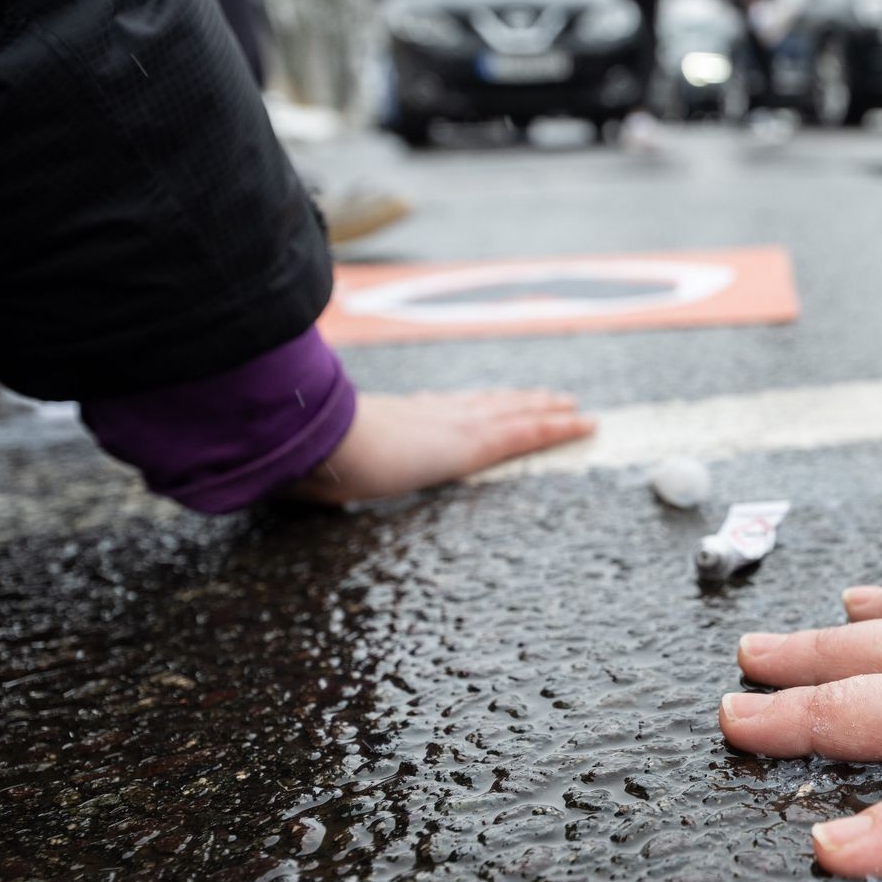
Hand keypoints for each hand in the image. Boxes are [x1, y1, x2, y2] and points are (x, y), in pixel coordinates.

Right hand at [285, 389, 593, 504]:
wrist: (317, 441)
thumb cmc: (306, 457)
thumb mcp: (313, 464)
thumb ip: (318, 472)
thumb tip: (298, 484)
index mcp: (394, 419)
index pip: (440, 409)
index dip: (468, 405)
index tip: (483, 401)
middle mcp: (430, 414)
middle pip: (485, 403)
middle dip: (515, 401)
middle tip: (545, 397)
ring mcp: (455, 425)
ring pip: (514, 413)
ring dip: (544, 409)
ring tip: (571, 408)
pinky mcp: (474, 442)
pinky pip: (526, 432)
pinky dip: (557, 427)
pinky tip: (583, 424)